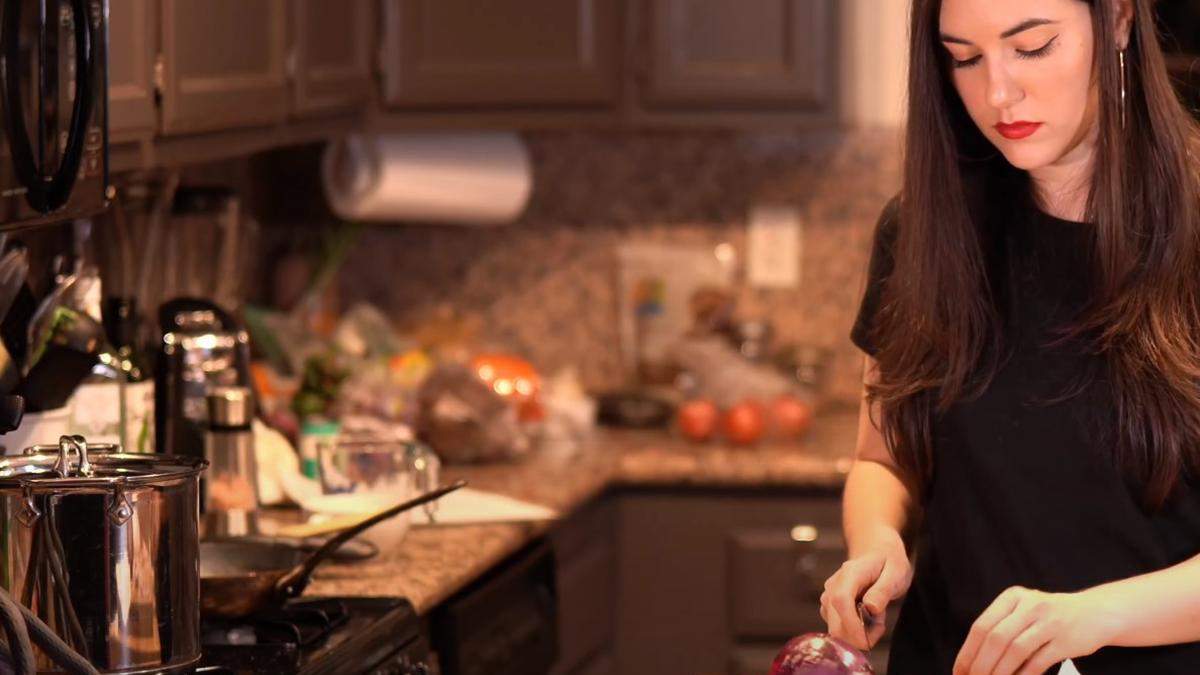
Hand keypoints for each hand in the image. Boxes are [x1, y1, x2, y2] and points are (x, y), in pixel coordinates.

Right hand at [819, 530, 911, 650]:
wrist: (875, 550)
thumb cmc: (888, 561)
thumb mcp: (896, 571)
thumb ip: (883, 590)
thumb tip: (870, 608)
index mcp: (849, 574)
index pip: (841, 602)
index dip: (851, 625)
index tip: (867, 640)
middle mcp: (833, 586)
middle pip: (834, 622)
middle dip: (859, 636)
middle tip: (881, 626)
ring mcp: (829, 597)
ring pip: (836, 629)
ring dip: (859, 634)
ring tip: (877, 618)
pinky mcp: (829, 607)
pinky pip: (838, 627)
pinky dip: (855, 631)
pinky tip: (868, 618)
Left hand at [953, 586, 1120, 674]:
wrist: (1096, 612)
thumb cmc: (1050, 616)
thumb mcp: (1024, 610)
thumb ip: (1001, 626)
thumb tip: (972, 659)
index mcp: (1013, 597)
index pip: (982, 626)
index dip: (968, 652)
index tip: (959, 671)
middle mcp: (1030, 605)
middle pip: (996, 638)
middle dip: (980, 665)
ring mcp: (1050, 622)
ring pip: (1015, 651)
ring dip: (1000, 672)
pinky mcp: (1066, 640)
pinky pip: (1038, 662)